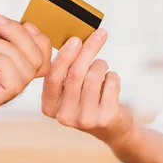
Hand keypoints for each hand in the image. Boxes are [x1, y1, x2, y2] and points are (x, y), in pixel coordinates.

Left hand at [0, 13, 51, 114]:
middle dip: (21, 35)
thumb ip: (6, 31)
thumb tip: (30, 32)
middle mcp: (3, 77)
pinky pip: (14, 82)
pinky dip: (3, 61)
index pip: (40, 54)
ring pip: (30, 69)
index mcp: (3, 60)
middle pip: (40, 60)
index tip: (11, 21)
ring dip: (8, 46)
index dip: (36, 35)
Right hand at [41, 29, 134, 145]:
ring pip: (94, 76)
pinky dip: (113, 76)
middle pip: (75, 74)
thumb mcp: (69, 90)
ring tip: (102, 67)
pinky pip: (111, 83)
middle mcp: (64, 116)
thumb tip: (74, 39)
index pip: (52, 77)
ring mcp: (85, 119)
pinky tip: (110, 82)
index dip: (64, 56)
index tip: (76, 39)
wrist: (111, 128)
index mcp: (49, 106)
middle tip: (100, 34)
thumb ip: (66, 70)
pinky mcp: (105, 118)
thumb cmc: (87, 100)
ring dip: (101, 65)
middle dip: (89, 49)